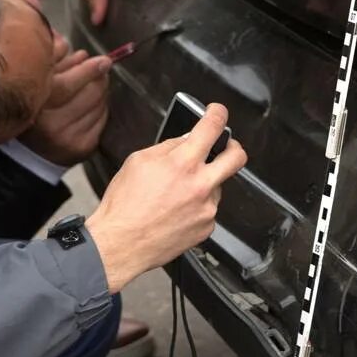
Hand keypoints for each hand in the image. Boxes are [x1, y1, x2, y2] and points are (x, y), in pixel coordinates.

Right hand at [19, 50, 110, 164]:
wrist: (31, 150)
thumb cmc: (36, 107)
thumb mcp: (40, 81)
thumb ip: (57, 63)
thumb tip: (84, 55)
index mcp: (37, 104)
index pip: (68, 84)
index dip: (89, 69)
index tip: (104, 60)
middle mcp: (51, 125)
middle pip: (91, 93)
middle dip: (100, 79)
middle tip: (101, 72)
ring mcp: (68, 139)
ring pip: (100, 106)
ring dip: (101, 94)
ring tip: (93, 89)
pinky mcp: (82, 149)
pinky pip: (103, 120)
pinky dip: (101, 110)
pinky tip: (91, 107)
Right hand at [85, 103, 245, 292]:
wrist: (120, 244)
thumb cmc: (124, 206)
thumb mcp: (138, 162)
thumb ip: (168, 147)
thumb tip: (186, 140)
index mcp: (182, 163)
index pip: (212, 128)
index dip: (218, 114)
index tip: (217, 112)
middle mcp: (201, 185)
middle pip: (237, 157)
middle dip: (232, 146)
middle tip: (223, 147)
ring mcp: (207, 208)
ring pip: (217, 186)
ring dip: (204, 183)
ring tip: (177, 193)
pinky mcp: (206, 227)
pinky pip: (208, 208)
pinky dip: (197, 206)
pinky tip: (176, 211)